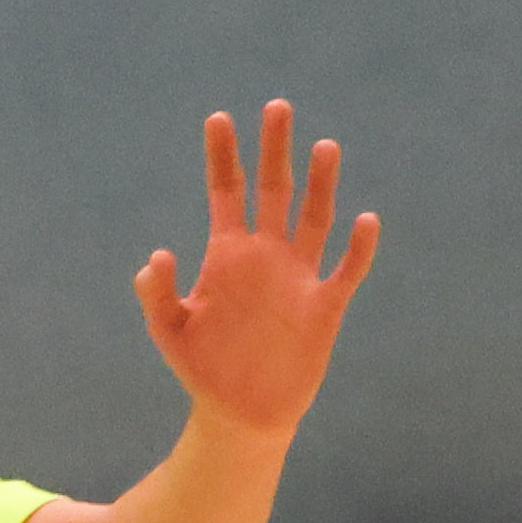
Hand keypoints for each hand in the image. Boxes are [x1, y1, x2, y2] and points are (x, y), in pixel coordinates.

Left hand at [135, 101, 379, 441]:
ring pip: (314, 218)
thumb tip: (156, 256)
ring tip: (324, 146)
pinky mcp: (324, 306)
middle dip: (274, 150)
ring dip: (320, 184)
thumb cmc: (203, 371)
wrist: (242, 415)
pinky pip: (346, 270)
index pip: (227, 192)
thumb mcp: (170, 333)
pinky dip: (358, 247)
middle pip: (274, 189)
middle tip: (277, 107)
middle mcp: (266, 255)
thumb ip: (158, 295)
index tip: (218, 118)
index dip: (223, 156)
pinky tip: (365, 220)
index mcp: (228, 254)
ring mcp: (298, 277)